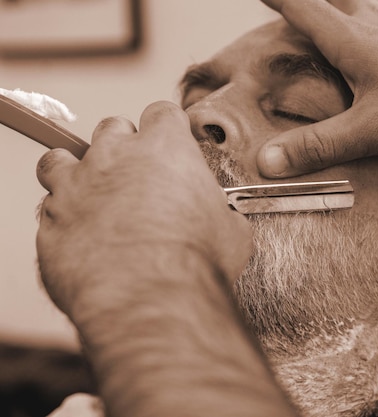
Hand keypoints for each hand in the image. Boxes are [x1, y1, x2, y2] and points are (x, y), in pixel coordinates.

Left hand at [36, 101, 251, 319]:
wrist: (150, 297)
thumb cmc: (195, 261)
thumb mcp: (231, 231)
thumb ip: (219, 212)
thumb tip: (224, 221)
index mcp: (165, 148)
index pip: (162, 114)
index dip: (168, 129)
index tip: (170, 145)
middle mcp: (115, 156)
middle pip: (112, 129)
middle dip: (123, 147)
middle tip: (136, 175)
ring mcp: (76, 185)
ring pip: (62, 158)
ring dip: (77, 172)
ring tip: (93, 196)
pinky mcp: (52, 221)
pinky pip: (50, 208)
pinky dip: (64, 217)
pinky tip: (83, 236)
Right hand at [257, 0, 377, 176]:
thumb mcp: (372, 130)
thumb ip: (320, 146)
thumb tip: (267, 161)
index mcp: (353, 40)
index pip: (303, 7)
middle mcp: (376, 24)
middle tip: (288, 0)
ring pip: (361, 3)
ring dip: (338, 2)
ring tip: (329, 7)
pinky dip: (368, 16)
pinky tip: (377, 30)